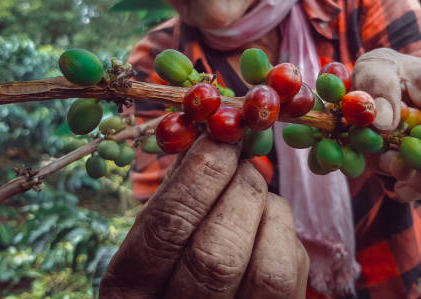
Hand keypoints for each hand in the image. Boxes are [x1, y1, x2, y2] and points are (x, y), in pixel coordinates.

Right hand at [100, 133, 308, 298]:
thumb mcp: (153, 236)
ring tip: (251, 187)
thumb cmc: (169, 263)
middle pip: (217, 255)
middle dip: (237, 190)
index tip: (217, 137)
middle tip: (239, 157)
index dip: (196, 177)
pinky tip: (266, 220)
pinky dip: (283, 229)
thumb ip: (173, 194)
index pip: (164, 231)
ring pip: (266, 271)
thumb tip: (206, 137)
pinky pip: (290, 272)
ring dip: (264, 209)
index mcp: (130, 291)